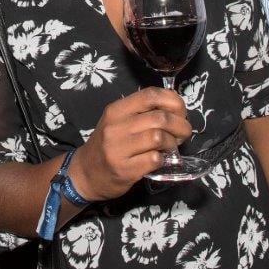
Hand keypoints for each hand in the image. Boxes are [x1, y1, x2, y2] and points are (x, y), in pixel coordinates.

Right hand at [69, 87, 191, 200]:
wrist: (85, 174)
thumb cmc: (107, 145)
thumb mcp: (117, 122)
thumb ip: (140, 113)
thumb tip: (175, 109)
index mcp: (116, 110)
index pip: (150, 95)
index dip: (173, 101)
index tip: (180, 111)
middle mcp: (115, 127)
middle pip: (160, 118)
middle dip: (180, 125)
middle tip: (183, 133)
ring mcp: (118, 149)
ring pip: (159, 137)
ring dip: (172, 143)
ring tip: (170, 147)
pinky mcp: (124, 169)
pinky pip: (154, 159)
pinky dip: (163, 159)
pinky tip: (159, 160)